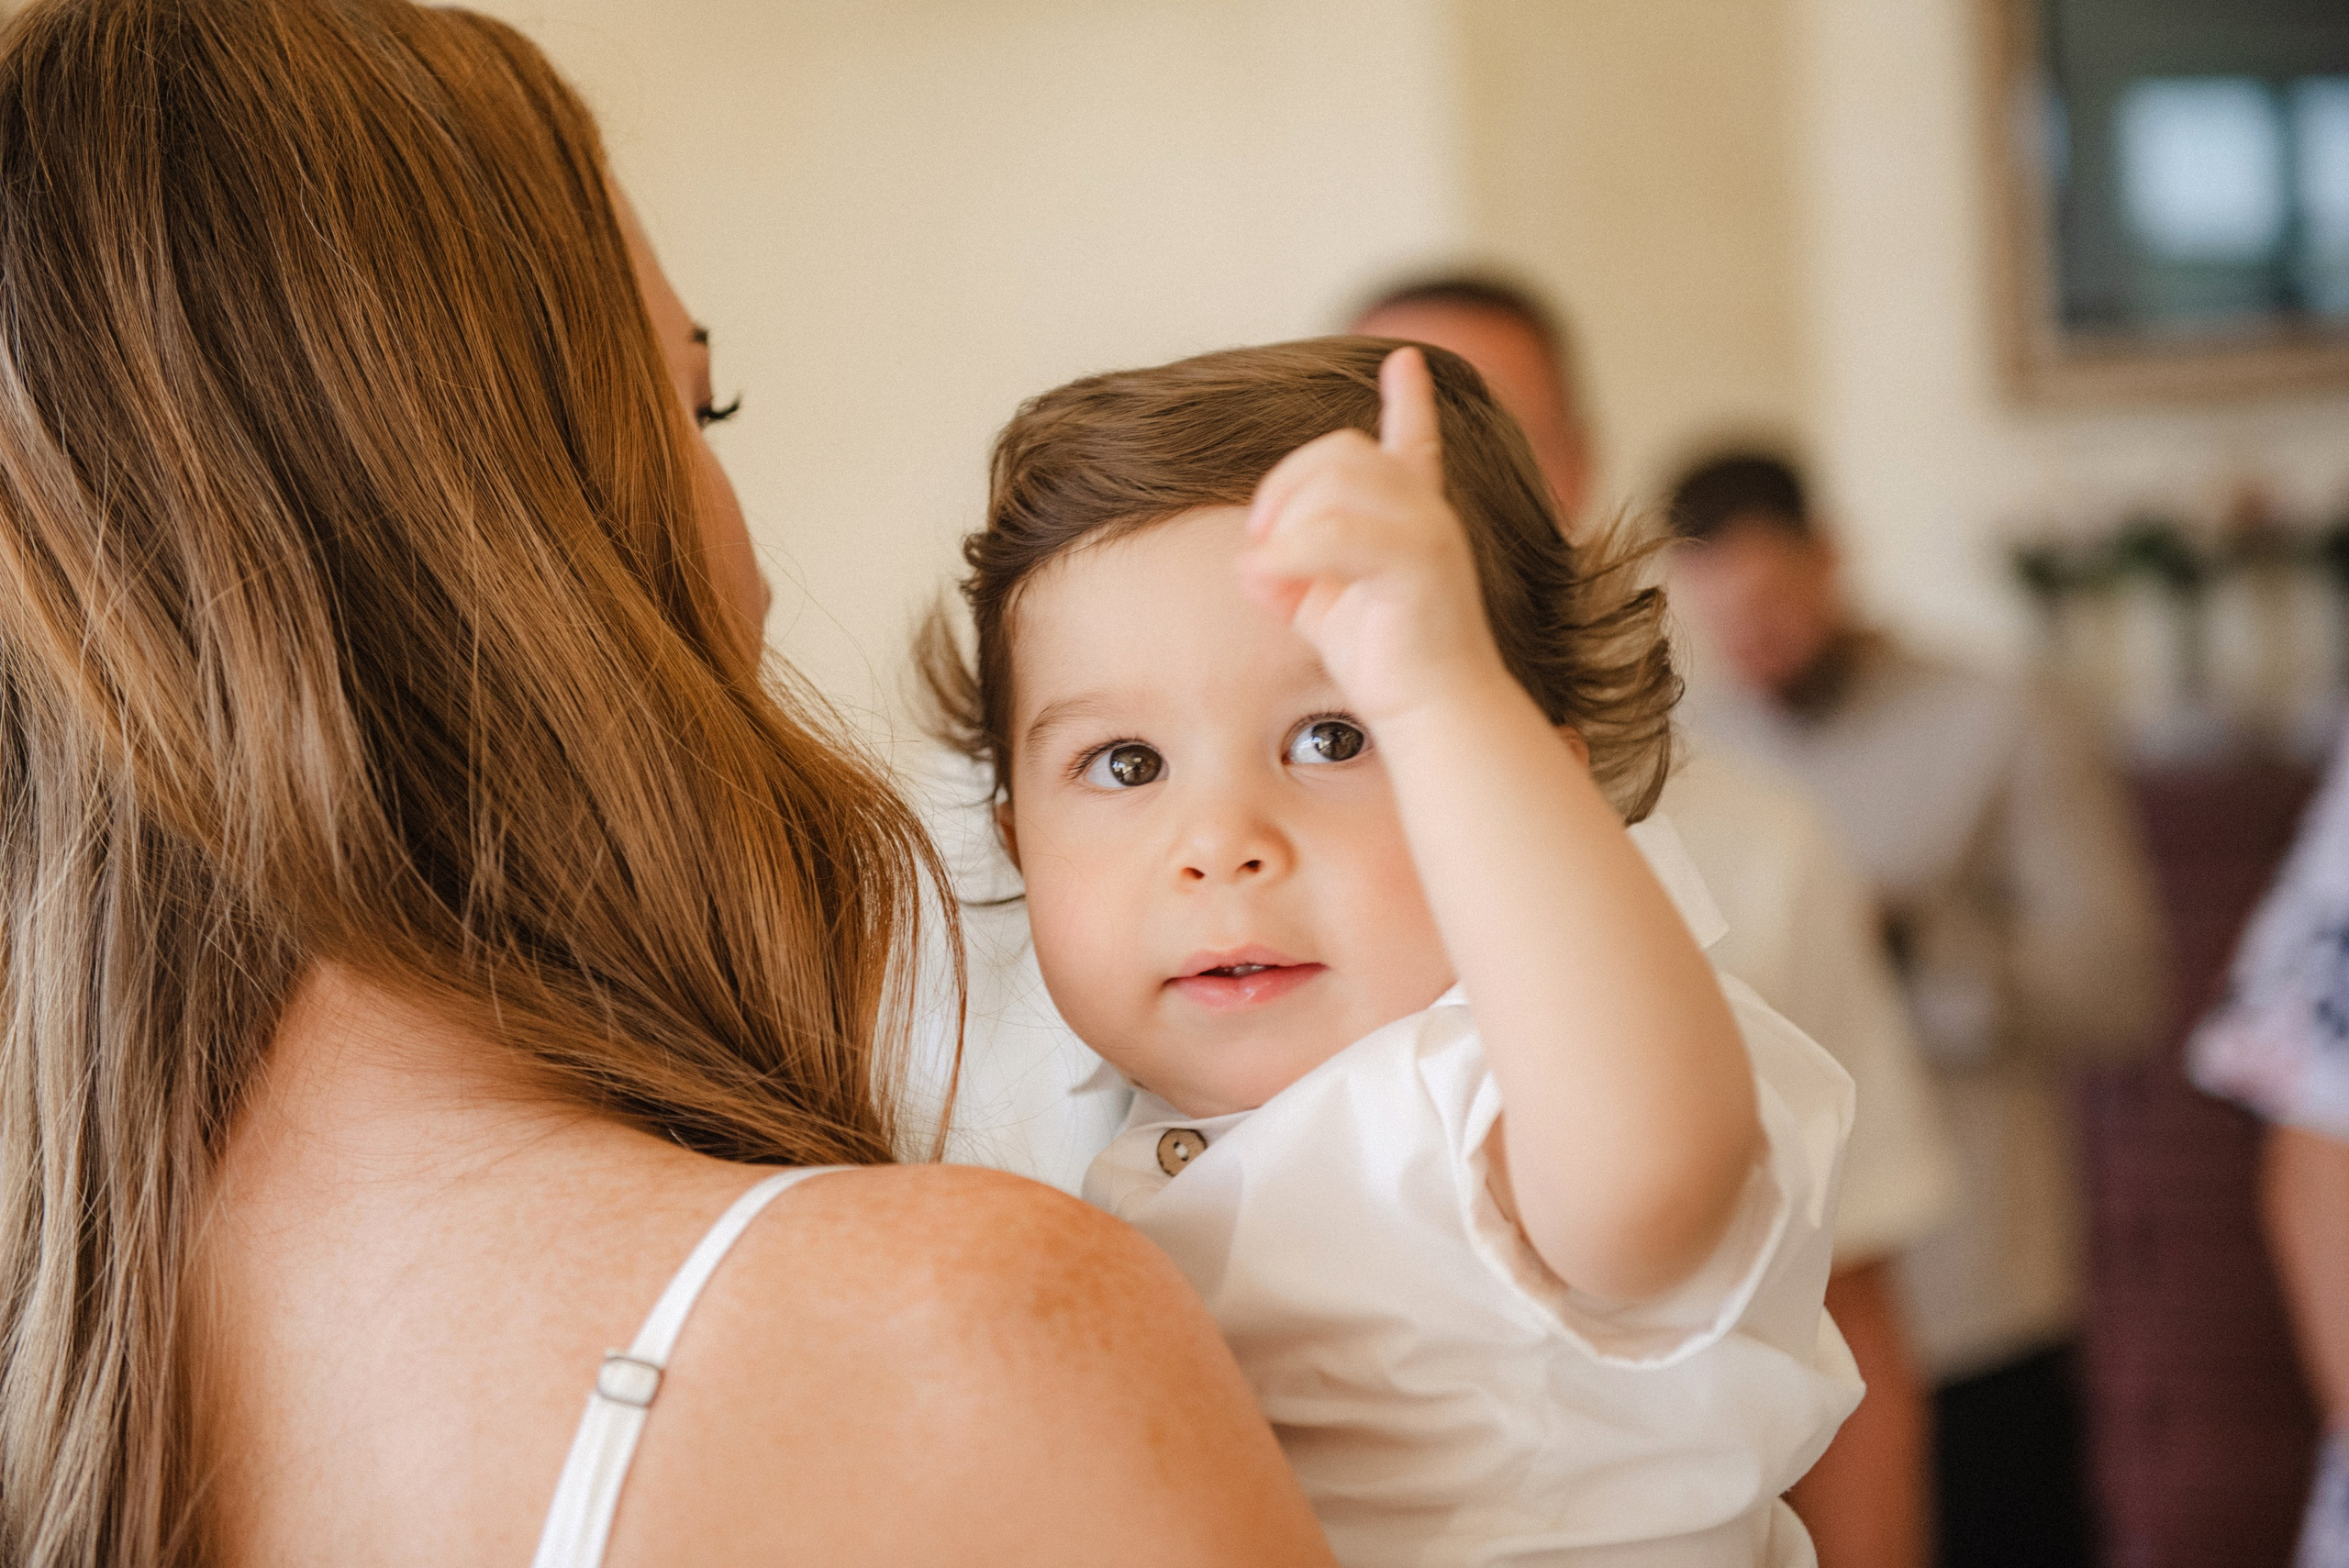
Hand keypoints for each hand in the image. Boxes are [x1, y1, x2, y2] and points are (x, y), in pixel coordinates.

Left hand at [1238, 347, 1510, 728]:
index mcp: (1411, 512)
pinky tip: (1272, 588)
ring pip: (1334, 483)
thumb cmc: (1383, 659)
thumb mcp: (1324, 601)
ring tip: (1269, 578)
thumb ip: (1289, 566)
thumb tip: (1248, 562)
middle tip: (1260, 547)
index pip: (1414, 441)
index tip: (1405, 360)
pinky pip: (1337, 533)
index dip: (1410, 400)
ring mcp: (1429, 530)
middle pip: (1339, 451)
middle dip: (1282, 490)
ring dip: (1283, 526)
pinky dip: (1290, 556)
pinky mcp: (1420, 561)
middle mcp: (1426, 510)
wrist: (1435, 711)